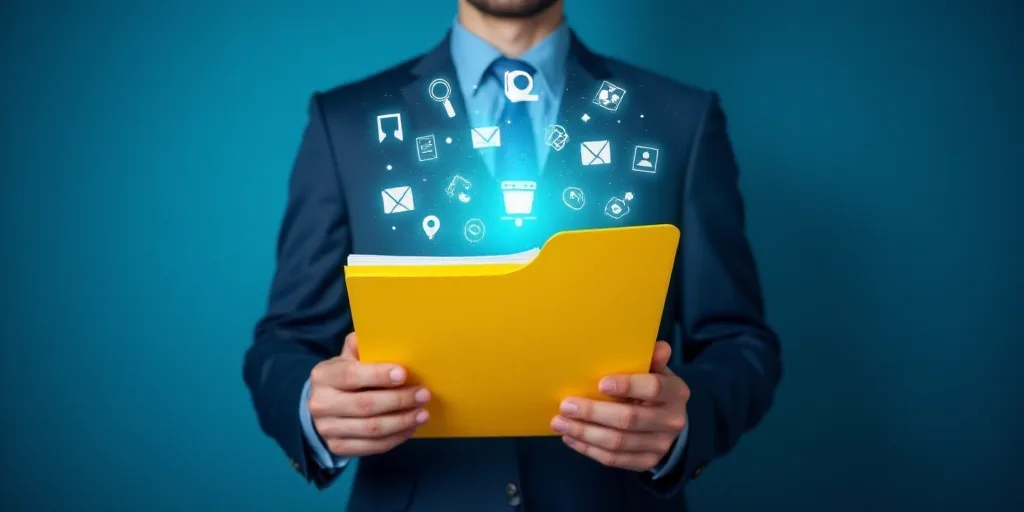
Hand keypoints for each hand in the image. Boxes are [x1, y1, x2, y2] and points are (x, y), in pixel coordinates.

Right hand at [308, 333, 429, 456]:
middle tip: (423, 394)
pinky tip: (411, 428)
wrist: (319, 407)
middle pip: (365, 405)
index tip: (403, 374)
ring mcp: (328, 429)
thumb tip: (383, 333)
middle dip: (399, 400)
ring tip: (423, 414)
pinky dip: (395, 438)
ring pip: (372, 429)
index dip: (378, 375)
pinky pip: (372, 447)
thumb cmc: (342, 377)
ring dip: (402, 422)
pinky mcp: (338, 448)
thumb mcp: (346, 358)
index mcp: (324, 376)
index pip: (352, 375)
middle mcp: (322, 404)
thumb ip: (361, 347)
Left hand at [551, 341, 688, 470]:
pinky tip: (570, 438)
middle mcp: (672, 421)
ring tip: (559, 423)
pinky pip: (613, 459)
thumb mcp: (656, 371)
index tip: (600, 384)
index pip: (653, 389)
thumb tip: (658, 347)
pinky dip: (588, 449)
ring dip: (585, 433)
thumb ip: (652, 359)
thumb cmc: (654, 389)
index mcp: (676, 392)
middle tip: (566, 405)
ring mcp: (660, 445)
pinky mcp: (646, 463)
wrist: (669, 422)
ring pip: (617, 442)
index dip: (627, 386)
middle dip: (594, 412)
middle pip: (629, 419)